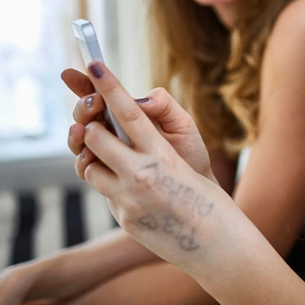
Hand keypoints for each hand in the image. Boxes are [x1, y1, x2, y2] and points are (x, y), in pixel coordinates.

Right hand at [60, 69, 214, 182]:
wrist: (195, 188)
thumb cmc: (189, 152)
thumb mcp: (182, 125)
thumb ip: (164, 106)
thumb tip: (142, 99)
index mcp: (130, 115)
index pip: (101, 95)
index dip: (85, 82)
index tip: (74, 72)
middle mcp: (114, 132)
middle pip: (86, 115)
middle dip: (83, 106)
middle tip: (94, 102)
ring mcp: (108, 154)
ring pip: (80, 139)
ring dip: (77, 131)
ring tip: (83, 128)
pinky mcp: (106, 176)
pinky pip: (86, 167)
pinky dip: (83, 159)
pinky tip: (88, 156)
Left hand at [76, 61, 229, 269]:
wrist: (215, 241)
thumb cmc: (204, 190)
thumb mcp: (189, 151)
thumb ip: (162, 122)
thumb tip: (137, 102)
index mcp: (161, 154)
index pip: (128, 110)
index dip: (107, 84)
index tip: (91, 64)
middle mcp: (141, 175)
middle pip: (95, 137)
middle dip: (90, 126)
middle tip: (95, 122)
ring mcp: (128, 200)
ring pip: (89, 168)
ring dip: (95, 159)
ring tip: (113, 158)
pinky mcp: (123, 219)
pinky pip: (104, 193)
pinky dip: (112, 185)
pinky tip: (134, 190)